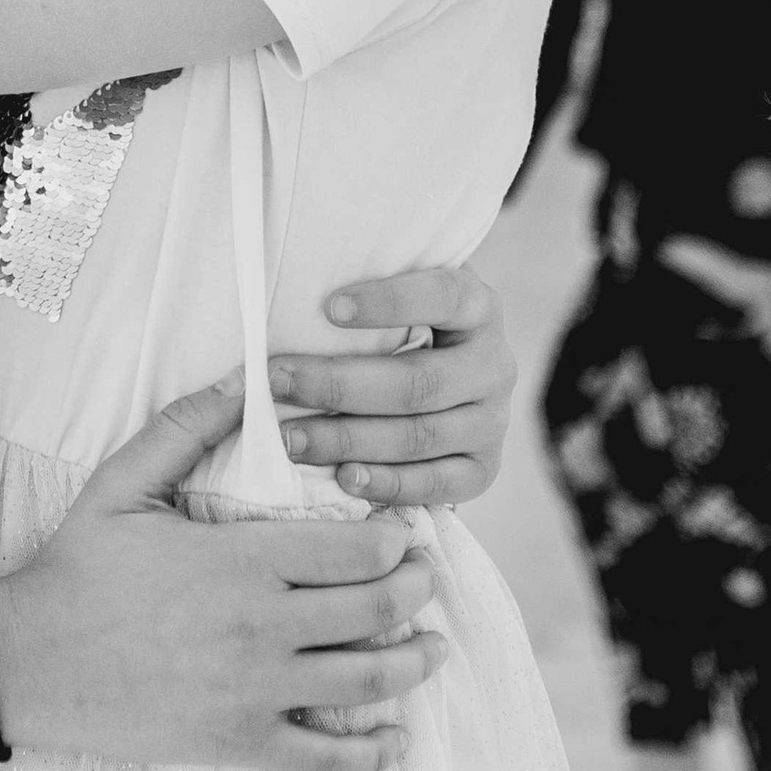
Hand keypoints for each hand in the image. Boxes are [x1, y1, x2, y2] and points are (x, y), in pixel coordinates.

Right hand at [0, 380, 438, 770]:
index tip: (402, 528)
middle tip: (424, 576)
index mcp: (243, 560)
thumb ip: (188, 425)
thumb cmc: (76, 567)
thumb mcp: (123, 482)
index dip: (397, 537)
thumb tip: (247, 376)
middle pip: (378, 610)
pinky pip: (326, 760)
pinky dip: (372, 755)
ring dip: (415, 664)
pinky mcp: (239, 741)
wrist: (26, 663)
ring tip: (433, 648)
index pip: (359, 549)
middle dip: (417, 590)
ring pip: (368, 682)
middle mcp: (263, 627)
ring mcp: (255, 691)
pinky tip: (395, 741)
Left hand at [268, 260, 514, 511]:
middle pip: (417, 382)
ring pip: (419, 436)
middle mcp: (494, 365)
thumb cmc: (401, 328)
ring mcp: (492, 421)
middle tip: (276, 382)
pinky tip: (343, 477)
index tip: (330, 308)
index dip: (390, 302)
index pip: (444, 296)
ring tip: (290, 438)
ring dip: (347, 439)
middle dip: (337, 385)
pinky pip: (437, 484)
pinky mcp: (482, 468)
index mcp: (478, 308)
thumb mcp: (397, 294)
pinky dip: (388, 483)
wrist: (448, 384)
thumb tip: (288, 297)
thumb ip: (366, 285)